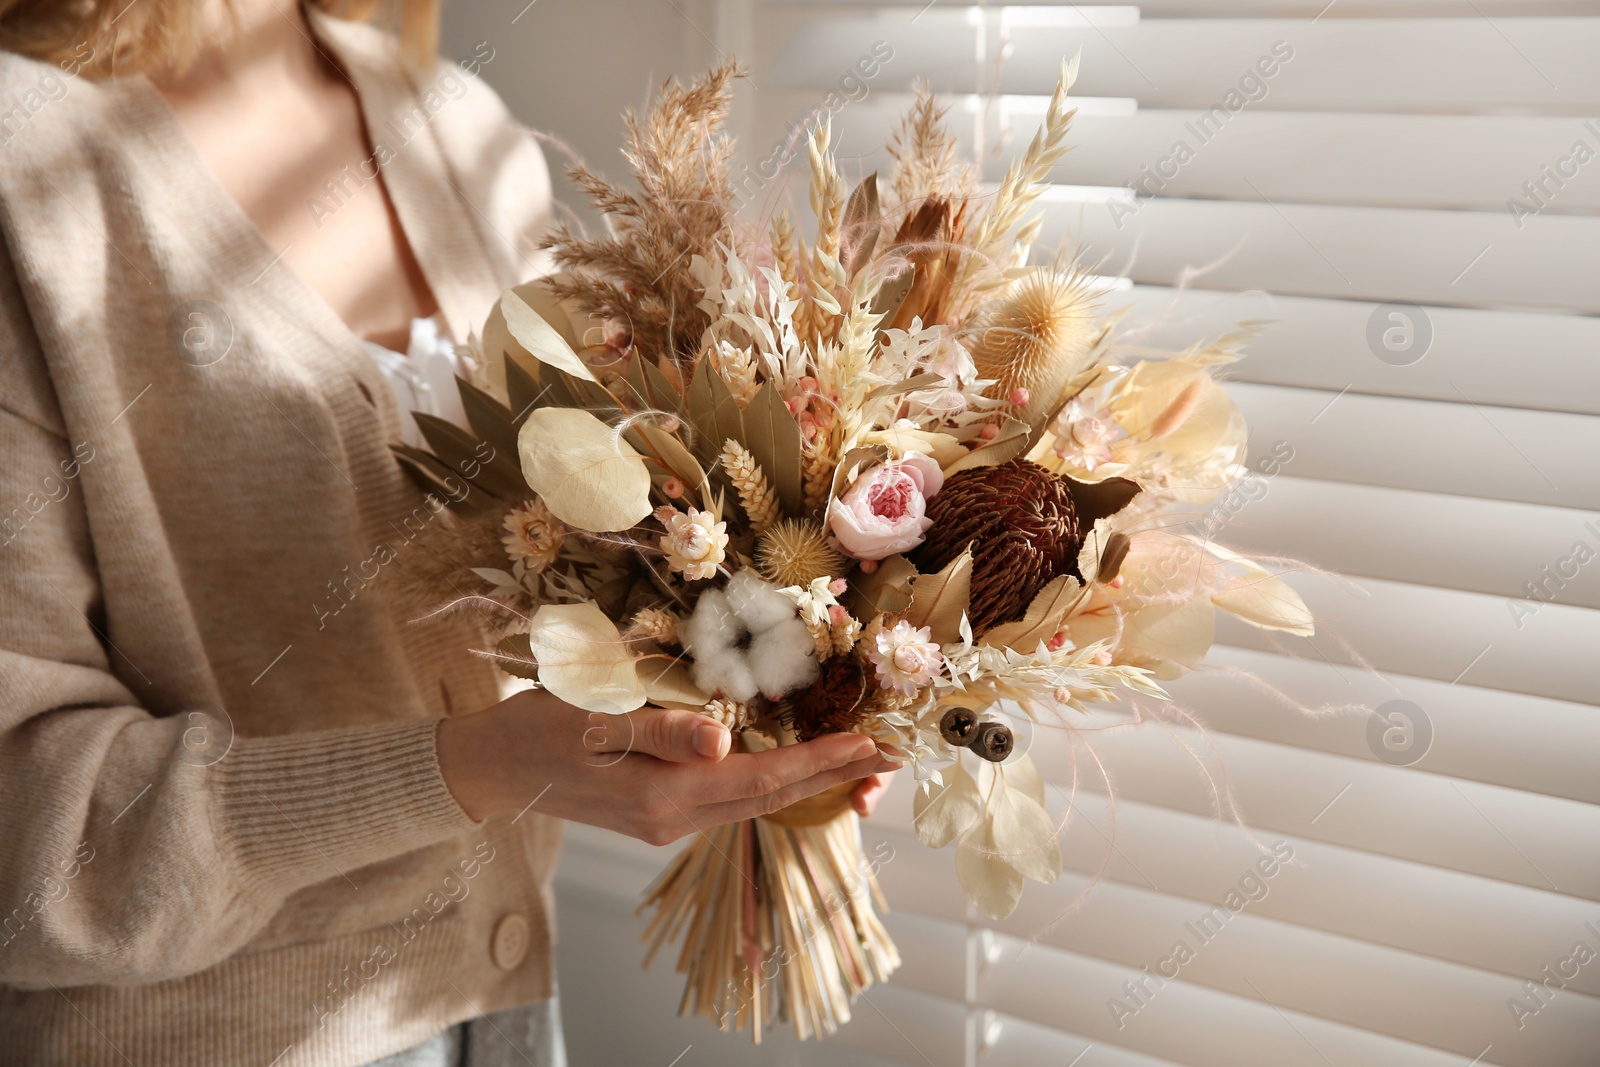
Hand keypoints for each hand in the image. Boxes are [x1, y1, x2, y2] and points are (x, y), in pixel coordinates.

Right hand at [436, 689, 895, 845]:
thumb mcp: (594, 717)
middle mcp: (673, 818)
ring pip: (755, 802)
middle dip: (833, 775)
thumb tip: (723, 738)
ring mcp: (667, 821)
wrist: (495, 766)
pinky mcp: (659, 812)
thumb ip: (661, 729)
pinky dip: (772, 782)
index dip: (819, 761)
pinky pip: (731, 800)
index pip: (760, 779)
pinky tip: (792, 765)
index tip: (869, 745)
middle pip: (770, 798)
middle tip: (889, 754)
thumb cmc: (540, 727)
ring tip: (857, 759)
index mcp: (662, 795)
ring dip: (808, 780)